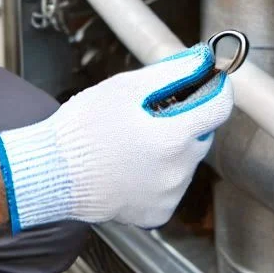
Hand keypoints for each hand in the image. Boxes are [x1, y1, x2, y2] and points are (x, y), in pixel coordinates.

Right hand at [0, 45, 232, 231]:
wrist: (54, 172)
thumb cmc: (84, 127)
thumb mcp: (126, 87)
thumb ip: (172, 72)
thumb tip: (202, 59)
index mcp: (173, 137)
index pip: (219, 106)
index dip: (214, 87)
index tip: (204, 81)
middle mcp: (178, 171)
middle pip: (200, 133)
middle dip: (184, 118)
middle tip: (149, 111)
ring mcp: (169, 196)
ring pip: (185, 160)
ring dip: (170, 146)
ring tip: (132, 139)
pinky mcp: (158, 213)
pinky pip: (170, 185)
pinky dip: (158, 173)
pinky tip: (131, 163)